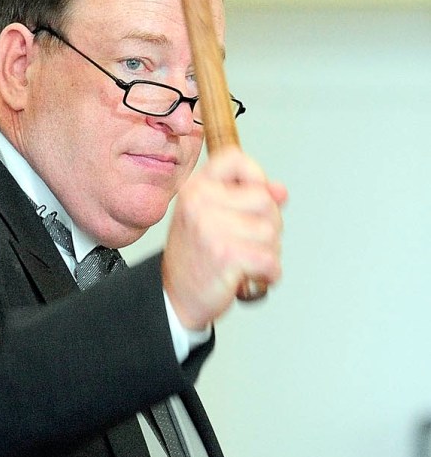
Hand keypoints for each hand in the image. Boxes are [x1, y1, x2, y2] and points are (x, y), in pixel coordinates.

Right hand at [162, 146, 286, 329]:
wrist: (175, 298)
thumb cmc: (197, 257)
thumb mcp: (213, 217)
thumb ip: (247, 198)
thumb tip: (280, 191)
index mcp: (195, 188)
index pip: (235, 159)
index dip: (256, 176)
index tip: (256, 197)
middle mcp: (199, 203)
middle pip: (265, 200)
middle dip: (269, 225)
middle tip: (247, 243)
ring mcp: (211, 228)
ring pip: (271, 232)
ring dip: (269, 252)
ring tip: (247, 260)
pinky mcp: (225, 255)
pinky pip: (270, 258)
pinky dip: (270, 273)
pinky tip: (254, 275)